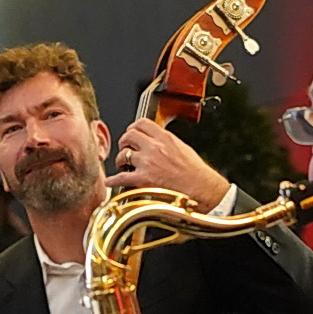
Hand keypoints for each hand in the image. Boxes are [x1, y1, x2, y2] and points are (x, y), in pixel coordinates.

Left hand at [105, 119, 229, 210]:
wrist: (202, 190)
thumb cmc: (196, 173)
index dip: (133, 128)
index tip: (131, 133)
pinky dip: (113, 180)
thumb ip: (166, 142)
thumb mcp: (182, 148)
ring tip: (123, 165)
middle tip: (125, 148)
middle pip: (129, 136)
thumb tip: (155, 141)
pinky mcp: (143, 180)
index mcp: (166, 138)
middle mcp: (155, 148)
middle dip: (124, 142)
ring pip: (123, 155)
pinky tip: (111, 181)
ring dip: (120, 160)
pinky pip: (120, 177)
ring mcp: (148, 163)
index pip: (142, 123)